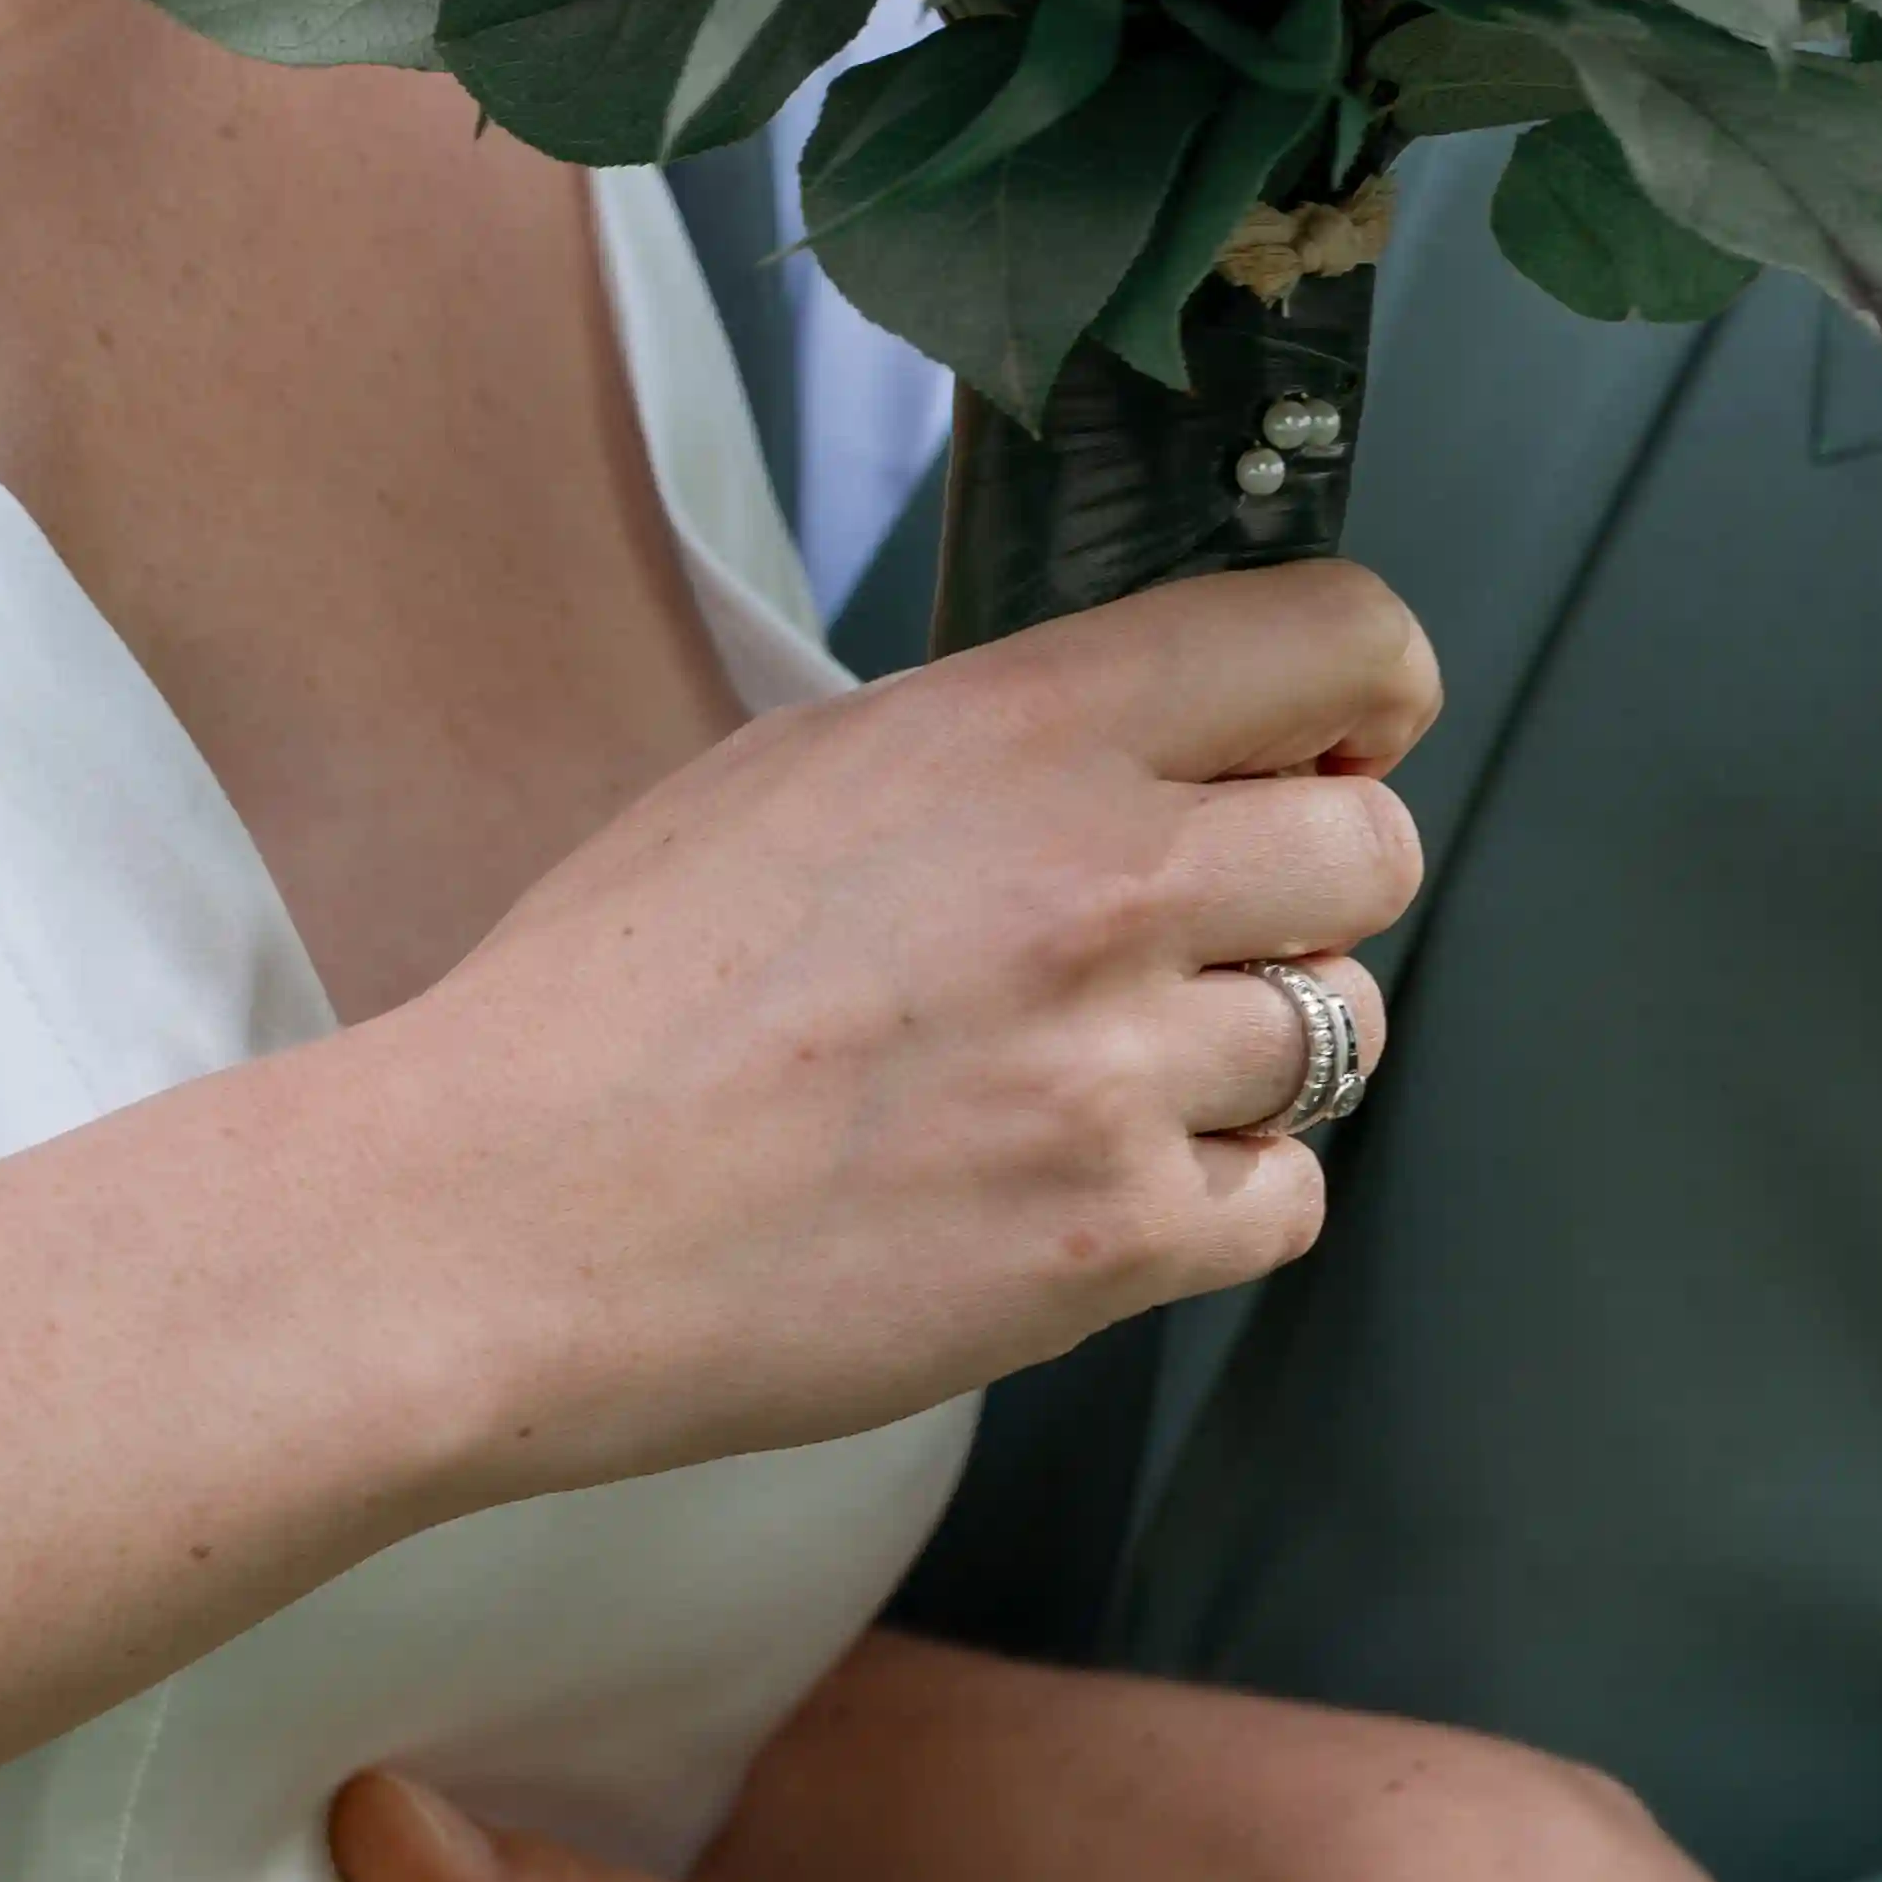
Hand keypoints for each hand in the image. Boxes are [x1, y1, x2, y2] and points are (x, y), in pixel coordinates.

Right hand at [393, 560, 1430, 1486]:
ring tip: (1096, 1071)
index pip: (1335, 638)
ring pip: (1340, 1033)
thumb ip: (1003, 746)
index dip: (1364, 690)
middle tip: (1200, 929)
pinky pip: (1284, 1201)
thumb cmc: (615, 994)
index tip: (1328, 738)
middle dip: (1309, 886)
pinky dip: (1214, 1198)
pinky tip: (1083, 1178)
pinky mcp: (1113, 1244)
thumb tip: (1149, 750)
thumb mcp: (800, 770)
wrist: (507, 1215)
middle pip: (1375, 849)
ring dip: (1247, 1051)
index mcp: (1019, 729)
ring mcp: (1118, 1074)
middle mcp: (1101, 883)